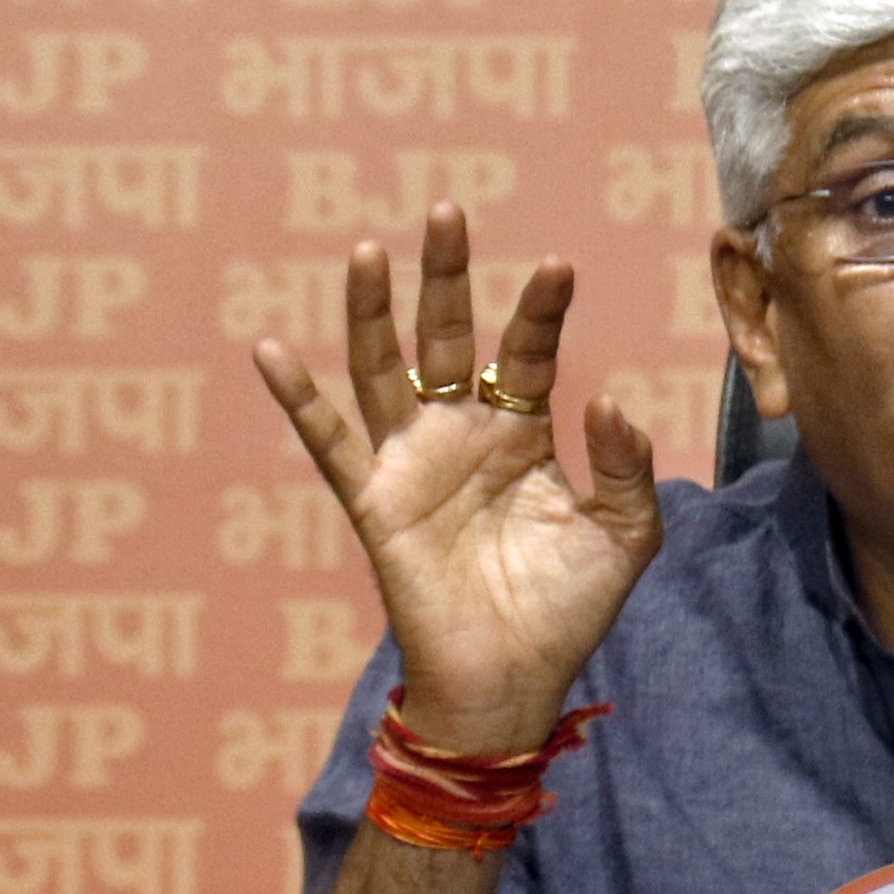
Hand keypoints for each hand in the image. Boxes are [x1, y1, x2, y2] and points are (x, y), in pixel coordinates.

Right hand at [252, 203, 662, 751]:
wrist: (511, 682)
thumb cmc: (568, 610)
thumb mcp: (623, 536)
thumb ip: (625, 467)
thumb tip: (609, 399)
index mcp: (521, 435)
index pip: (525, 352)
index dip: (539, 311)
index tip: (558, 267)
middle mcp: (461, 435)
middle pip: (445, 338)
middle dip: (445, 278)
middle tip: (448, 212)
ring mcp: (412, 464)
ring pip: (382, 371)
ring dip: (373, 312)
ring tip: (369, 250)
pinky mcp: (374, 504)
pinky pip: (328, 444)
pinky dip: (297, 399)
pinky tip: (269, 350)